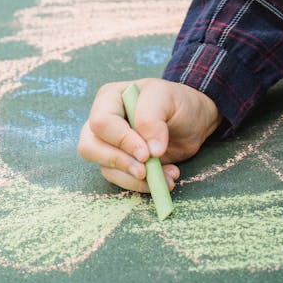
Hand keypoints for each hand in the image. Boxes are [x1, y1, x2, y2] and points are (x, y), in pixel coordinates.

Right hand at [77, 78, 220, 193]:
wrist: (192, 121)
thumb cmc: (177, 102)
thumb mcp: (168, 97)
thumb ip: (152, 117)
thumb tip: (149, 151)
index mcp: (109, 98)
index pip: (101, 123)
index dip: (122, 140)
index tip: (147, 153)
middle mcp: (103, 122)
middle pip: (90, 148)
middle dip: (119, 163)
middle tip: (145, 172)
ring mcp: (110, 145)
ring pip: (106, 168)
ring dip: (136, 178)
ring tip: (168, 175)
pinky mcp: (121, 164)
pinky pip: (122, 179)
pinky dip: (144, 184)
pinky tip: (167, 177)